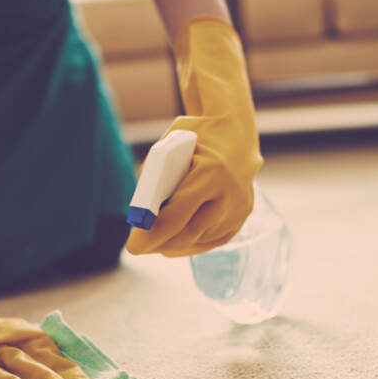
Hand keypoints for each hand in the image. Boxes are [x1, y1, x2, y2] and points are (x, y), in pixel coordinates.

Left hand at [126, 17, 262, 256]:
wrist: (237, 129)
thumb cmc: (198, 135)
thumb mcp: (169, 145)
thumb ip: (155, 177)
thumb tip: (143, 214)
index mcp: (211, 173)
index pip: (178, 215)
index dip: (153, 234)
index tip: (133, 246)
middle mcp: (230, 193)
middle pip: (190, 232)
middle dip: (160, 243)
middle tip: (138, 248)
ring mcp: (241, 206)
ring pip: (202, 238)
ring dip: (175, 243)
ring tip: (154, 243)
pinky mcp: (244, 213)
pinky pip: (216, 238)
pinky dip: (193, 244)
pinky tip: (174, 245)